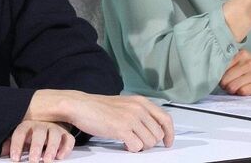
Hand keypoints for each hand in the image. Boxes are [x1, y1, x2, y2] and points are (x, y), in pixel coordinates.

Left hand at [0, 120, 74, 162]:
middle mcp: (42, 125)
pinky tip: (60, 156)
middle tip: (33, 160)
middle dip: (36, 147)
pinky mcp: (66, 134)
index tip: (15, 158)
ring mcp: (55, 128)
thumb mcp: (22, 138)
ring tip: (47, 160)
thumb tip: (2, 151)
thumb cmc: (33, 134)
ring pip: (55, 135)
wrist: (51, 121)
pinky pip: (68, 139)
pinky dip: (66, 148)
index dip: (17, 145)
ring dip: (51, 148)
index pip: (20, 133)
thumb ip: (12, 144)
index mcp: (28, 125)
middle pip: (39, 133)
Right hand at [25, 91, 173, 152]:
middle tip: (137, 142)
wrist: (81, 106)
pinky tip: (124, 144)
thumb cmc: (99, 107)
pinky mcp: (122, 128)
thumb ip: (139, 112)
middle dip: (149, 142)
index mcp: (141, 101)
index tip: (168, 142)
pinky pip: (137, 147)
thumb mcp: (124, 104)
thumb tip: (152, 127)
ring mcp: (131, 118)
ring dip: (140, 146)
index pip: (165, 118)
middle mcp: (138, 108)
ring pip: (149, 142)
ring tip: (129, 141)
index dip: (169, 133)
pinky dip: (131, 149)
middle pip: (158, 134)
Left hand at [219, 50, 250, 95]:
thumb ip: (231, 63)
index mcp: (242, 55)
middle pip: (226, 78)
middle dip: (223, 84)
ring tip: (232, 89)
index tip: (219, 78)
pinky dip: (239, 93)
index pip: (222, 67)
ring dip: (231, 90)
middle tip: (225, 86)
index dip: (218, 75)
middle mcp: (248, 63)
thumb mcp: (244, 59)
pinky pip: (242, 91)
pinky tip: (241, 90)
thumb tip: (215, 72)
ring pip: (233, 86)